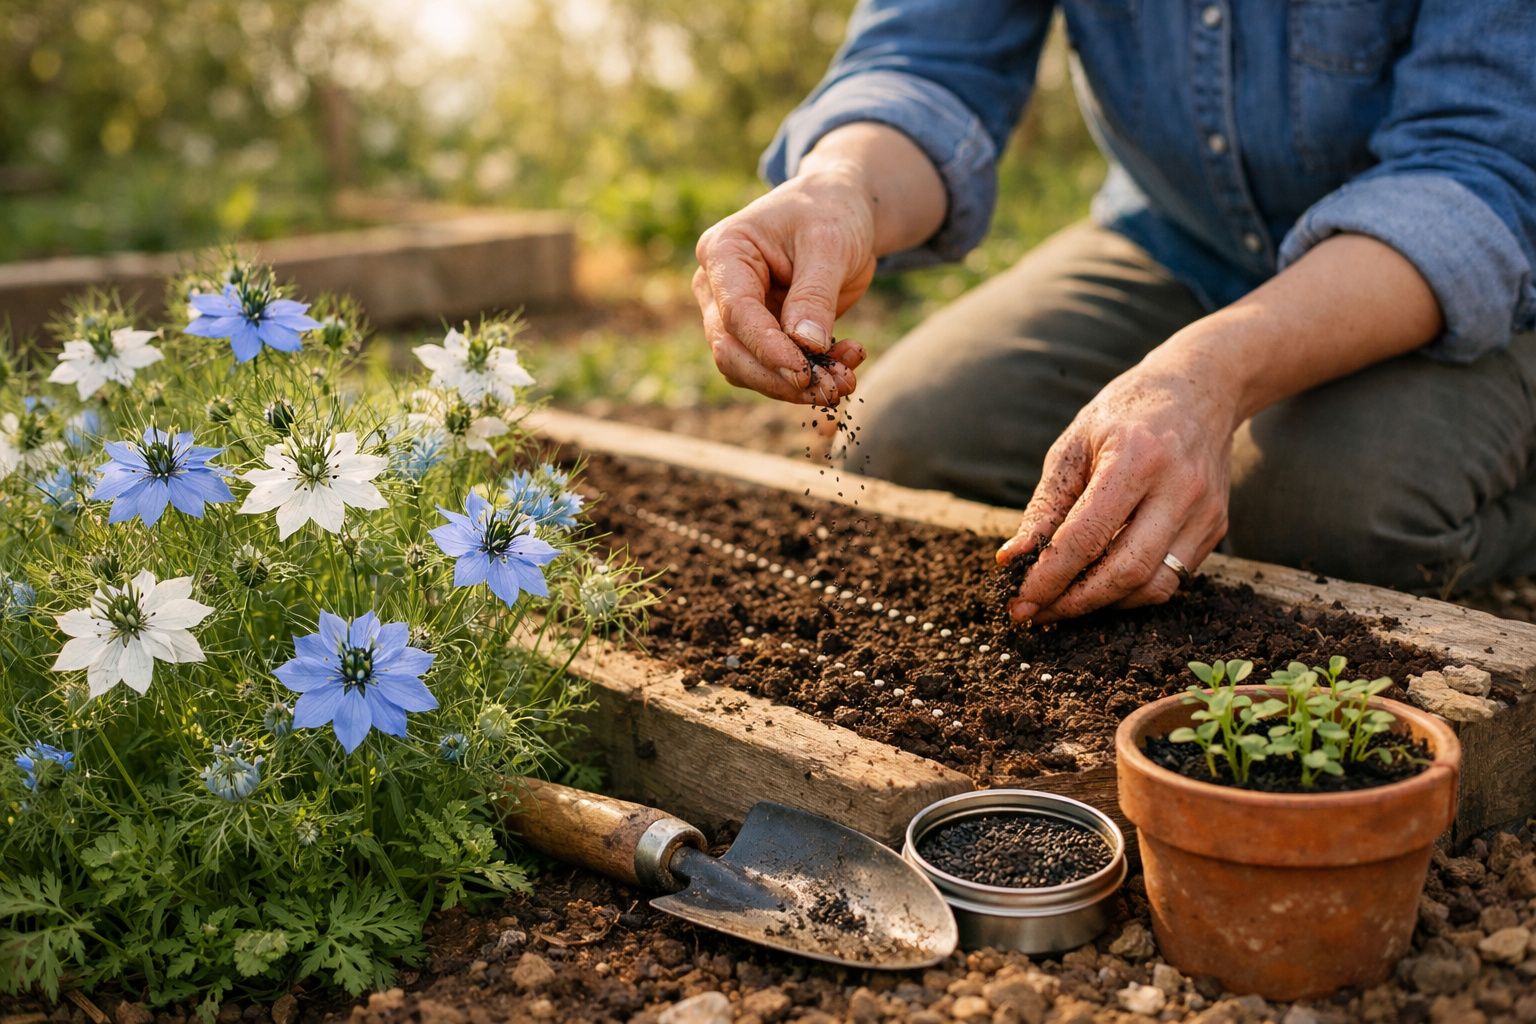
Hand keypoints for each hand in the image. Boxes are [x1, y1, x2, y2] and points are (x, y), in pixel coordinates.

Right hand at [693, 169, 873, 405]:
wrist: (841, 210)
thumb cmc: (830, 211)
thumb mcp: (829, 243)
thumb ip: (814, 295)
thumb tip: (805, 345)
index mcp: (724, 252)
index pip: (736, 313)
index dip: (768, 349)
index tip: (805, 374)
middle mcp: (718, 287)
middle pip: (732, 351)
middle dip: (780, 378)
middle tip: (833, 388)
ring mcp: (735, 313)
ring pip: (749, 369)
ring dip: (797, 384)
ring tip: (846, 378)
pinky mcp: (761, 333)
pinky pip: (775, 369)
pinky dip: (810, 375)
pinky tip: (847, 362)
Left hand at [994, 354, 1239, 622]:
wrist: (1200, 388)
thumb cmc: (1124, 415)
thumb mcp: (1073, 446)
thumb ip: (1045, 507)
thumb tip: (1012, 560)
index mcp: (1136, 458)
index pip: (1086, 537)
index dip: (1050, 578)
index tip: (1020, 601)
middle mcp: (1179, 488)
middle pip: (1125, 572)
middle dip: (1075, 603)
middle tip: (1037, 613)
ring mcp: (1204, 511)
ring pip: (1155, 587)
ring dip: (1104, 605)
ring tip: (1065, 602)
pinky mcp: (1216, 527)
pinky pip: (1172, 577)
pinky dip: (1131, 590)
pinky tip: (1102, 582)